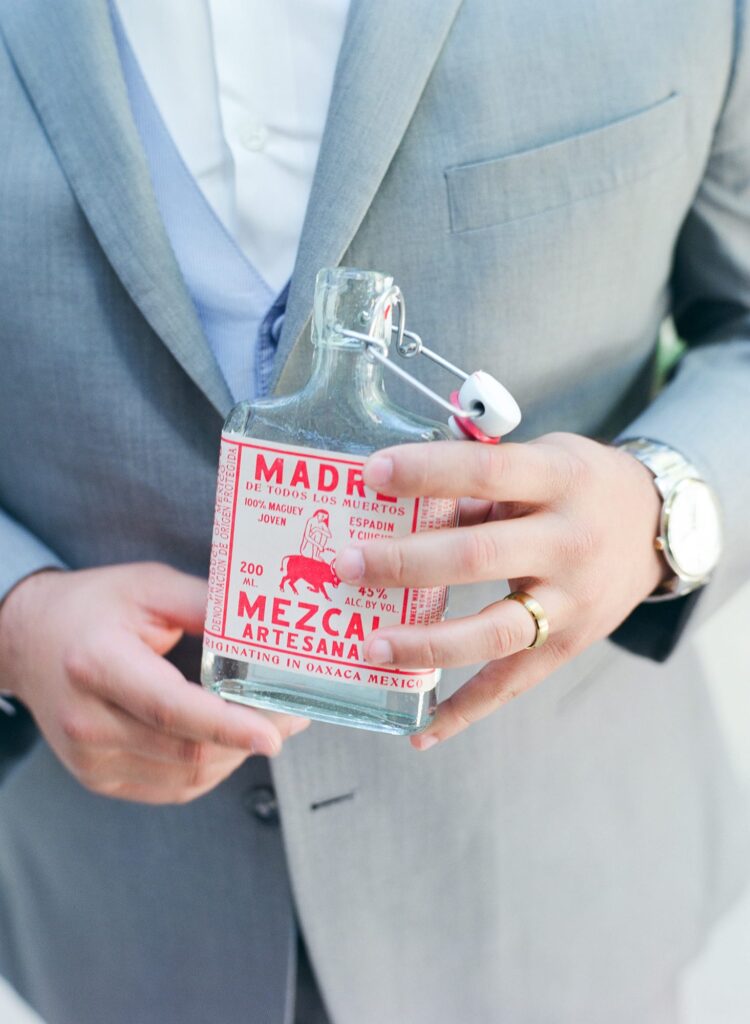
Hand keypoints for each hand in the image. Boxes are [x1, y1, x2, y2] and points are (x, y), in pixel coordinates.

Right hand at [0, 563, 308, 802]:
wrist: (31, 639)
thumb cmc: (94, 607)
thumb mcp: (150, 586)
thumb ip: (207, 605)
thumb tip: (264, 625)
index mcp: (97, 664)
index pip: (169, 708)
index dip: (226, 725)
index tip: (272, 734)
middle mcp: (87, 720)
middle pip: (186, 750)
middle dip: (249, 737)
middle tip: (291, 715)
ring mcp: (90, 758)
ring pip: (186, 776)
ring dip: (235, 755)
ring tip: (267, 724)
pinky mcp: (99, 778)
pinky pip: (172, 788)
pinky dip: (211, 768)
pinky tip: (229, 740)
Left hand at [334, 434, 667, 749]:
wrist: (658, 528)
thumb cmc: (580, 484)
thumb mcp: (544, 458)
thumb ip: (483, 481)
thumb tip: (398, 497)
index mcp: (560, 480)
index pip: (486, 473)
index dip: (428, 472)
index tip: (372, 474)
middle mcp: (569, 542)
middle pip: (478, 558)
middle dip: (406, 563)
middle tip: (347, 566)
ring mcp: (571, 601)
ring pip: (494, 632)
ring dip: (426, 644)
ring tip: (370, 647)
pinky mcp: (568, 645)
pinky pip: (512, 684)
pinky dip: (465, 711)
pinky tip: (421, 731)